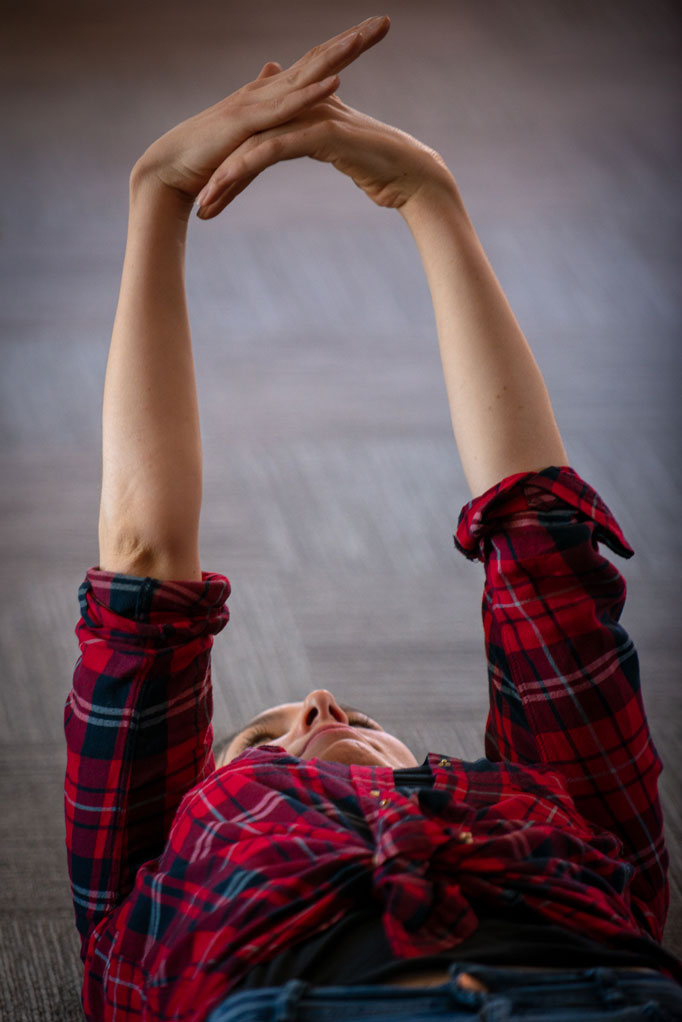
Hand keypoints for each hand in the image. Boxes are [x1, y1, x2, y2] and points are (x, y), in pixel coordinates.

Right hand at [132, 16, 390, 203]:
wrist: (172, 171)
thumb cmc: (208, 154)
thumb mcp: (246, 128)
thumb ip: (266, 100)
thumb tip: (278, 69)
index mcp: (270, 93)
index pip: (316, 64)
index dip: (346, 47)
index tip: (377, 30)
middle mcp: (265, 90)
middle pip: (316, 59)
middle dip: (351, 39)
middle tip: (385, 21)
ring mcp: (255, 104)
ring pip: (304, 76)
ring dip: (335, 57)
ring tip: (365, 38)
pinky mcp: (246, 123)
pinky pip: (285, 108)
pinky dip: (311, 94)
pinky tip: (336, 82)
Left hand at [195, 92, 451, 216]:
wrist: (416, 177)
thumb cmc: (384, 172)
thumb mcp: (343, 153)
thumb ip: (319, 141)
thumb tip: (303, 142)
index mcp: (309, 114)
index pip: (261, 138)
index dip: (235, 167)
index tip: (215, 196)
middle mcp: (307, 109)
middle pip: (251, 140)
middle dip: (221, 174)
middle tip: (201, 206)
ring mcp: (314, 118)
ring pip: (255, 145)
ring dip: (225, 178)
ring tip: (205, 208)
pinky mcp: (320, 134)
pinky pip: (272, 151)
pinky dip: (244, 170)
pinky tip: (224, 190)